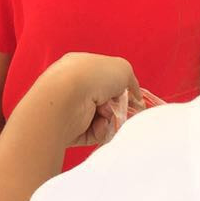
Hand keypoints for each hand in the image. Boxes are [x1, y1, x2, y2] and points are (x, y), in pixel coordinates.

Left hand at [23, 53, 142, 148]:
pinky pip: (93, 133)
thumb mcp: (122, 68)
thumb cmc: (91, 76)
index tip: (132, 97)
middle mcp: (72, 87)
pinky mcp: (69, 129)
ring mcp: (69, 108)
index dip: (119, 87)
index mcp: (79, 67)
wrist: (66, 98)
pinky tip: (99, 124)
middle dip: (117, 106)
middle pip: (103, 101)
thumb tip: (133, 95)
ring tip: (107, 114)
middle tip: (123, 108)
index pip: (102, 78)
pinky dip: (101, 131)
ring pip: (100, 118)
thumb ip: (130, 80)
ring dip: (111, 119)